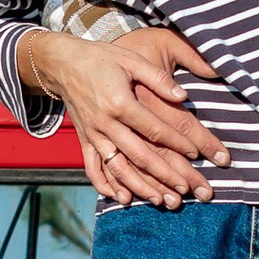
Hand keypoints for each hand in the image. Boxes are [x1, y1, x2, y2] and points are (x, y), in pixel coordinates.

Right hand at [15, 22, 228, 208]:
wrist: (62, 63)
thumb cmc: (102, 58)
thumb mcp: (131, 59)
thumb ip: (158, 78)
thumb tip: (183, 97)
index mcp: (120, 102)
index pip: (154, 129)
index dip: (177, 143)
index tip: (196, 154)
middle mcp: (105, 123)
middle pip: (140, 155)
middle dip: (164, 174)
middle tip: (186, 189)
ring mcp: (93, 135)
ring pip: (118, 167)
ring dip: (140, 187)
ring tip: (160, 201)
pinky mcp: (84, 141)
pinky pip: (93, 168)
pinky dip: (106, 186)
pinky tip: (123, 198)